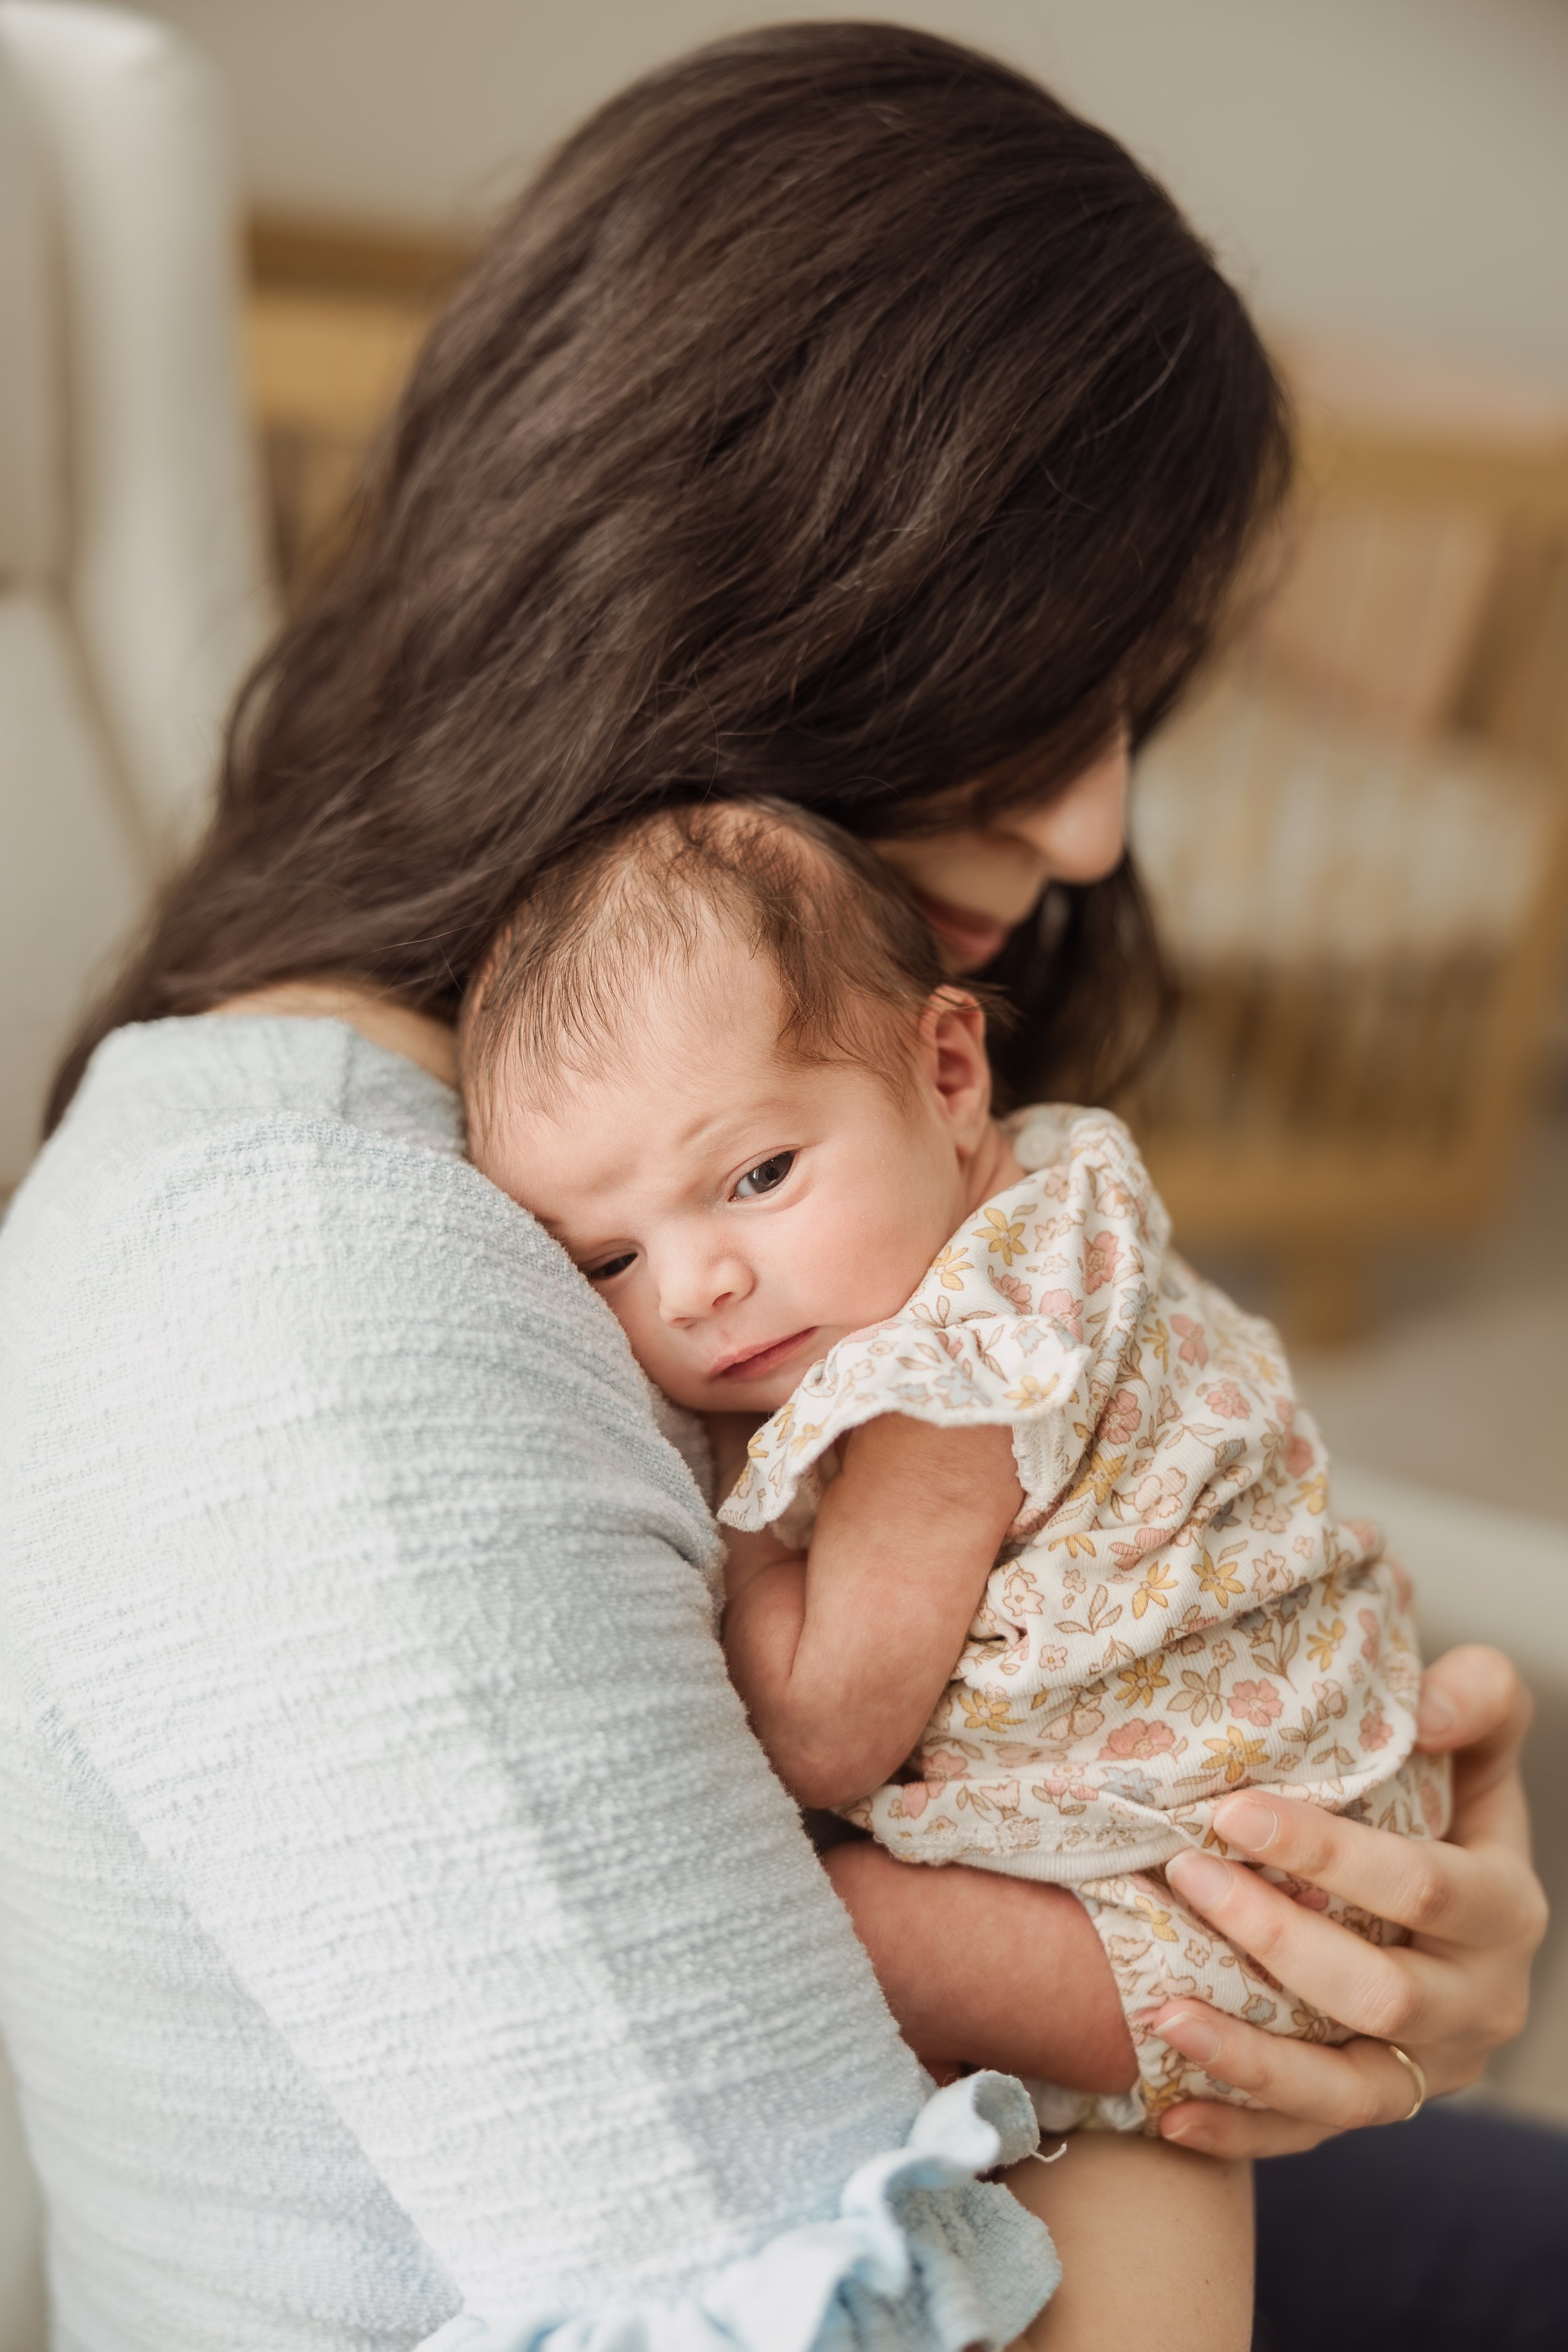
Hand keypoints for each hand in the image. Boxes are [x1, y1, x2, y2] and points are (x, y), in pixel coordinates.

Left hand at [1146, 1645, 1547, 2157]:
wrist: (1448, 1907)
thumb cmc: (1446, 1804)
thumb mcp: (1477, 1744)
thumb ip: (1477, 1702)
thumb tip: (1428, 1704)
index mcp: (1503, 1909)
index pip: (1423, 1887)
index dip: (1327, 1852)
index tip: (1232, 1810)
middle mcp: (1477, 2004)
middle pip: (1379, 1994)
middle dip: (1274, 1938)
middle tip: (1183, 1874)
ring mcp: (1429, 2070)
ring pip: (1345, 2090)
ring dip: (1248, 2057)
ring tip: (1159, 2012)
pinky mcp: (1379, 2108)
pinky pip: (1308, 2138)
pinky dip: (1238, 2132)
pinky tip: (1167, 2111)